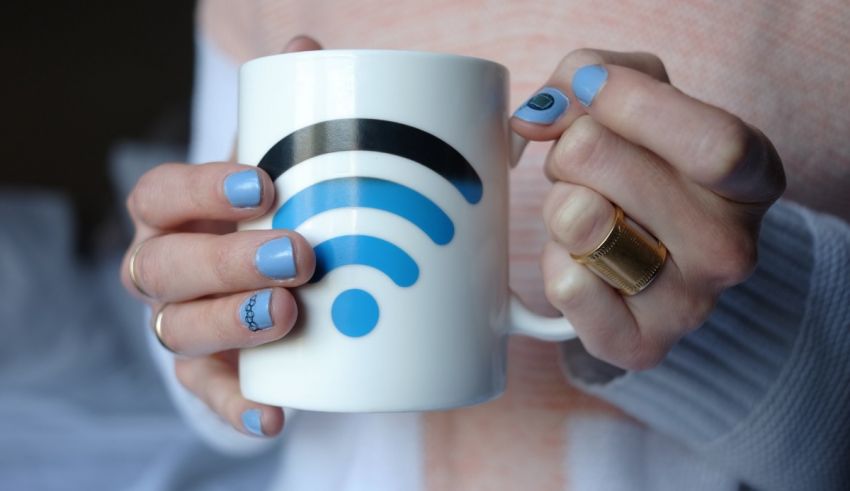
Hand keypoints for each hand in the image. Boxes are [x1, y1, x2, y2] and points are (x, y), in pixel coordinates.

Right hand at [120, 36, 321, 436]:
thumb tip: (303, 49)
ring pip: (177, 329)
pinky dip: (237, 406)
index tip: (265, 182)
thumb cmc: (274, 211)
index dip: (201, 188)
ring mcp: (181, 323)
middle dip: (226, 261)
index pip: (160, 195)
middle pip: (165, 267)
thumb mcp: (283, 162)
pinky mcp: (208, 372)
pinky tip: (276, 412)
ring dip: (230, 324)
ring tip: (290, 316)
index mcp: (175, 211)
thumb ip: (292, 112)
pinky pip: (208, 394)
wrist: (279, 274)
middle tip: (298, 253)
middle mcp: (165, 268)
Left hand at [511, 49, 784, 369]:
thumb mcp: (640, 96)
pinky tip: (580, 261)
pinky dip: (555, 262)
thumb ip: (594, 74)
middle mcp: (732, 246)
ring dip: (559, 205)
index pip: (713, 143)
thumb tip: (541, 113)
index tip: (588, 91)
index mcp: (752, 178)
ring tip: (585, 214)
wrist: (657, 260)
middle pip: (603, 161)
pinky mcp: (640, 344)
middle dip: (570, 149)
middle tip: (582, 165)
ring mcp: (691, 304)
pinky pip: (567, 286)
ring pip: (577, 221)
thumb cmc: (647, 168)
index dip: (630, 104)